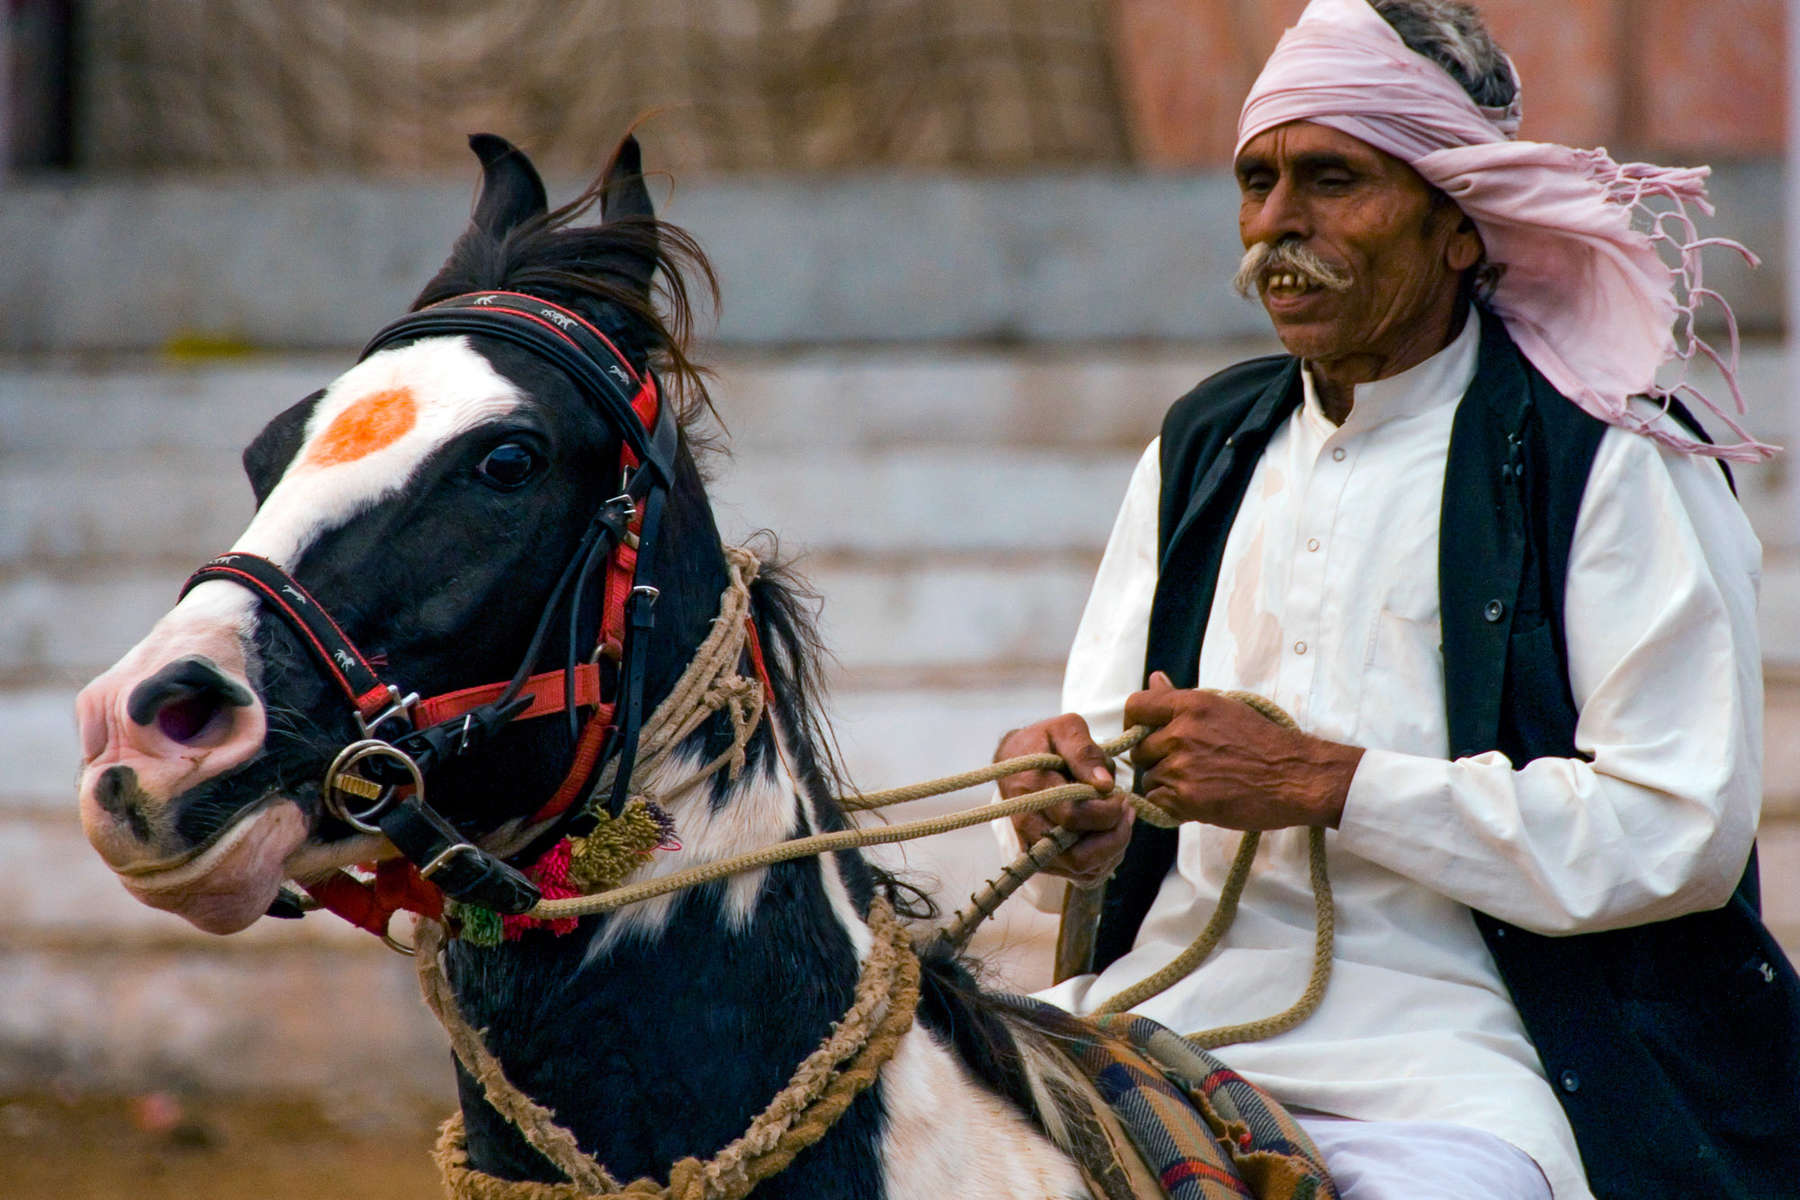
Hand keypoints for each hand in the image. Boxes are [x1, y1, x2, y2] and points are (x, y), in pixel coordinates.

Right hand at [996, 715, 1134, 887]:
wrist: (1017, 764)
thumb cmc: (1045, 743)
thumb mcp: (1065, 729)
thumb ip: (1084, 751)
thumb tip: (1104, 784)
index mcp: (1028, 790)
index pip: (1072, 816)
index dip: (1106, 810)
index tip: (1119, 794)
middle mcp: (1027, 826)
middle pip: (1078, 855)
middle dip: (1115, 835)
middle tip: (1126, 809)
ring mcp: (1035, 848)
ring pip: (1083, 869)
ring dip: (1114, 848)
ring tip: (1122, 819)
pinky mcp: (1046, 861)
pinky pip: (1084, 875)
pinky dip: (1107, 858)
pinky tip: (1111, 833)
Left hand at [1125, 673, 1362, 829]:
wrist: (1294, 776)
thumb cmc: (1263, 741)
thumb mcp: (1223, 708)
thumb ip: (1180, 699)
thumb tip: (1154, 678)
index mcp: (1190, 705)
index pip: (1136, 707)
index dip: (1136, 724)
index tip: (1146, 734)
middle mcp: (1181, 732)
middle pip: (1139, 749)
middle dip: (1155, 759)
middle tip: (1183, 765)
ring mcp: (1182, 766)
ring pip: (1149, 778)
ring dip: (1165, 784)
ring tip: (1197, 782)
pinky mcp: (1186, 797)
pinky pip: (1157, 801)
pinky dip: (1171, 805)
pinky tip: (1196, 799)